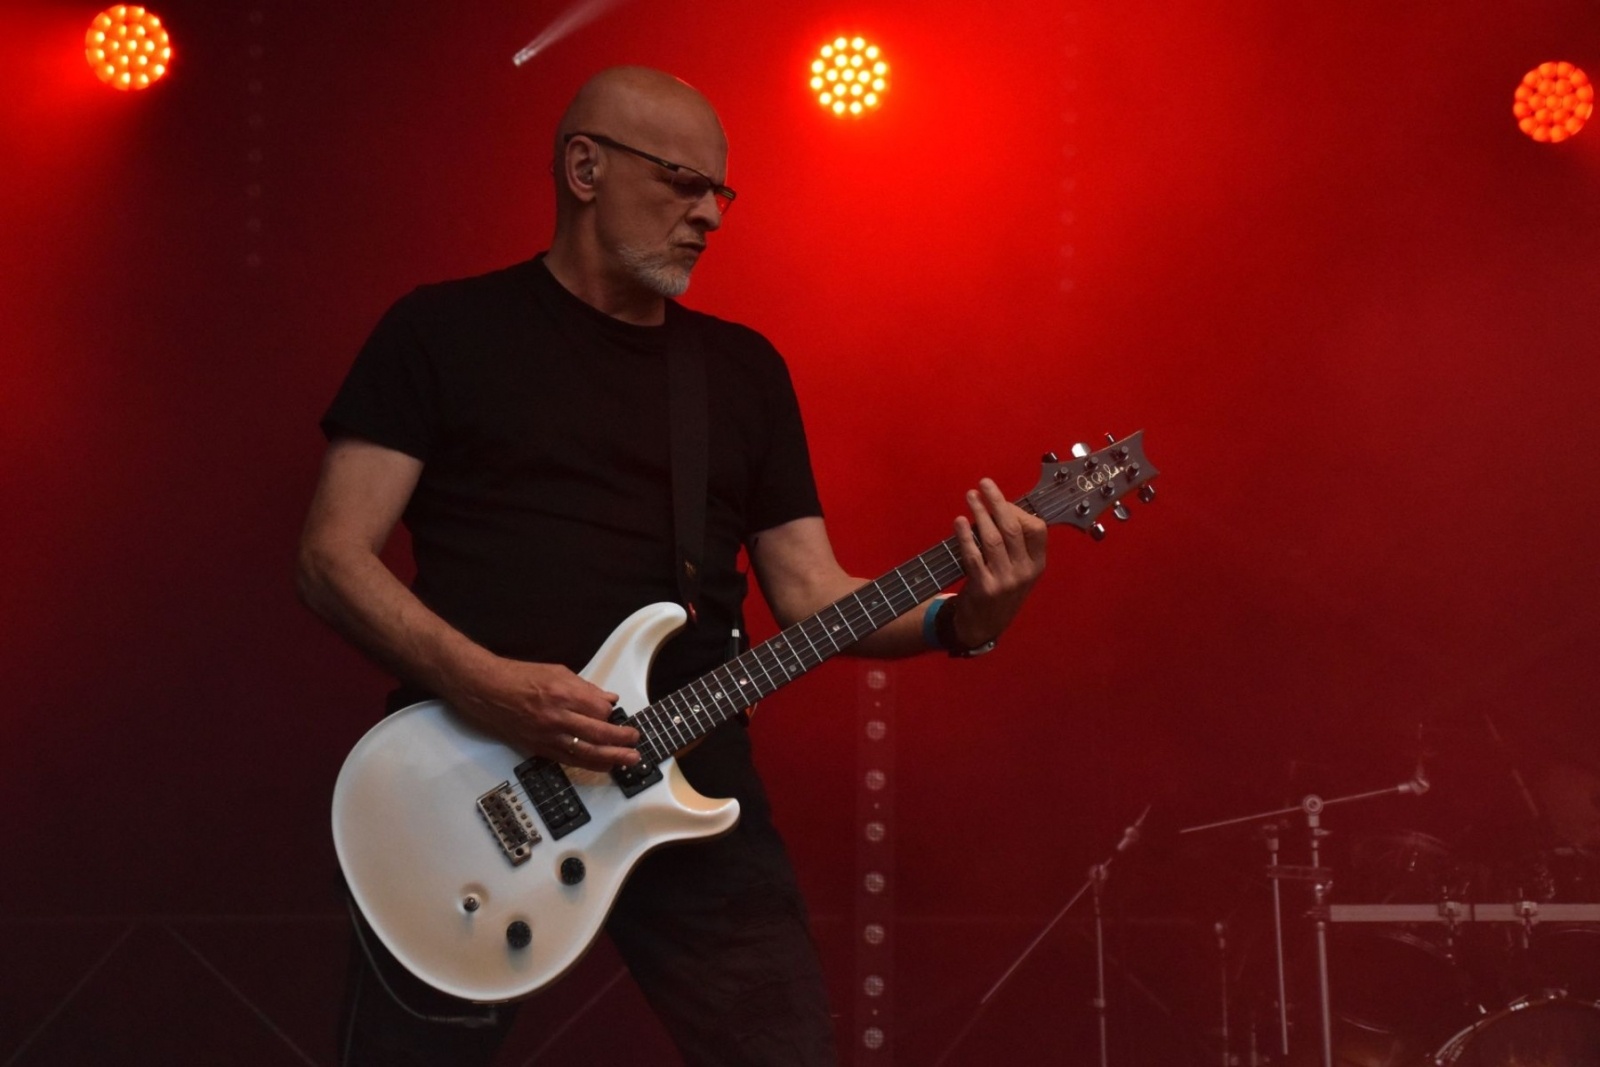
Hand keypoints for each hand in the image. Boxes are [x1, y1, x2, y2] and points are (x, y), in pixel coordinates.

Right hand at [449, 658, 640, 771]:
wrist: (484, 689)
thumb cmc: (516, 677)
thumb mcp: (556, 671)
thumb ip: (585, 687)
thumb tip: (607, 699)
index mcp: (563, 693)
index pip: (600, 709)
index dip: (612, 713)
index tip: (617, 714)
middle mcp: (557, 716)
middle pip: (598, 732)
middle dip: (622, 739)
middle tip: (635, 741)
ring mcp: (547, 735)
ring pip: (587, 752)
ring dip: (612, 757)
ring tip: (629, 760)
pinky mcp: (538, 748)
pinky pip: (568, 760)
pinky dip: (589, 764)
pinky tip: (603, 765)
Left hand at [949, 478, 1048, 647]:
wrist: (983, 626)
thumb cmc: (1000, 589)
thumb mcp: (1019, 570)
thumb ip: (1016, 544)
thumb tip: (1001, 506)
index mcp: (1037, 564)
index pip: (1036, 528)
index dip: (1017, 510)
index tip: (1001, 501)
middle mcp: (1025, 572)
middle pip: (1013, 528)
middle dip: (997, 501)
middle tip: (983, 484)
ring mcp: (1005, 581)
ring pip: (992, 538)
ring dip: (980, 512)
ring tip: (970, 496)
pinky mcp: (984, 588)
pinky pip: (974, 556)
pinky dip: (965, 536)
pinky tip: (959, 521)